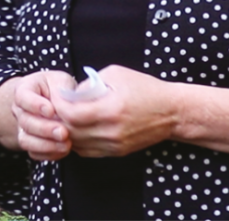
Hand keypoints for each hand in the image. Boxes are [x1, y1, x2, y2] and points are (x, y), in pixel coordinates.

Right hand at [0, 71, 76, 160]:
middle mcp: (20, 109)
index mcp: (25, 88)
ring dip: (46, 145)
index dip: (35, 105)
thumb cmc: (58, 87)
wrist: (57, 101)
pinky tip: (64, 149)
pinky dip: (49, 154)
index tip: (51, 111)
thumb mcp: (62, 80)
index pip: (22, 96)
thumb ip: (63, 90)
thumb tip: (65, 105)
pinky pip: (34, 153)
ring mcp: (23, 128)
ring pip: (26, 140)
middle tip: (63, 132)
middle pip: (25, 121)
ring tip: (66, 143)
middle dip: (45, 129)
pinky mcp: (30, 143)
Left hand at [51, 65, 178, 157]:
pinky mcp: (117, 152)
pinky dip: (78, 140)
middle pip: (71, 131)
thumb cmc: (145, 89)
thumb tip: (71, 93)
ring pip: (77, 143)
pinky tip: (78, 128)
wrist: (172, 112)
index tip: (56, 95)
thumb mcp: (116, 75)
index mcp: (111, 109)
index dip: (58, 105)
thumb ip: (90, 83)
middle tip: (56, 105)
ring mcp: (115, 144)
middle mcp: (112, 131)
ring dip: (67, 130)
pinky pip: (88, 151)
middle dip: (59, 117)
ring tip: (66, 116)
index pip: (72, 114)